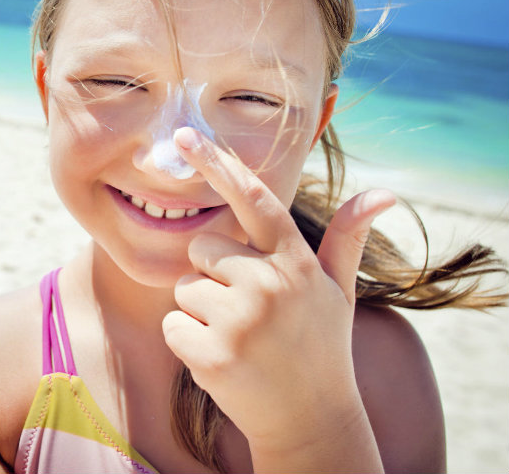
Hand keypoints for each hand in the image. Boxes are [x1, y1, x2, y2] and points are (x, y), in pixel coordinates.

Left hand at [161, 127, 391, 470]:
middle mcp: (270, 284)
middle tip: (244, 310)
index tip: (185, 135)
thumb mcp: (337, 292)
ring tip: (239, 337)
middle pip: (201, 247)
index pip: (254, 199)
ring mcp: (242, 319)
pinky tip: (222, 359)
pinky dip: (187, 342)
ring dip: (200, 312)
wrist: (311, 420)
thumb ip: (347, 240)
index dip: (219, 164)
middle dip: (211, 274)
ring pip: (184, 288)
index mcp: (296, 262)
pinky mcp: (214, 353)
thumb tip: (383, 193)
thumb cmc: (320, 347)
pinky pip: (173, 325)